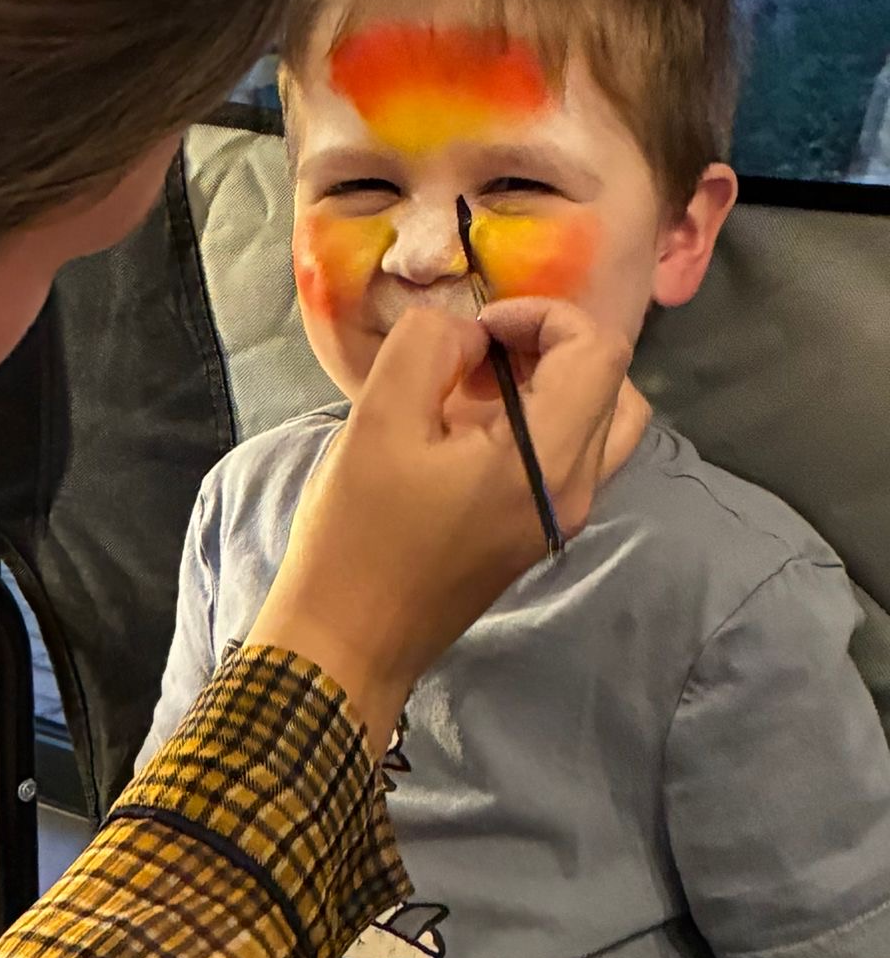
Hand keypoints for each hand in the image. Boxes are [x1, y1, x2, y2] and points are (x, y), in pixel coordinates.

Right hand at [245, 299, 629, 747]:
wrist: (347, 642)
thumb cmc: (357, 534)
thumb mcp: (377, 419)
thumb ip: (429, 347)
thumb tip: (470, 336)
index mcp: (547, 462)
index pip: (601, 351)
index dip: (543, 315)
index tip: (476, 330)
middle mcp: (575, 491)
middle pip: (611, 383)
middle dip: (548, 347)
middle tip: (476, 354)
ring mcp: (560, 518)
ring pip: (598, 423)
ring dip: (547, 386)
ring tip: (471, 390)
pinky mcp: (537, 533)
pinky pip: (567, 457)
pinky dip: (535, 423)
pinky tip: (463, 432)